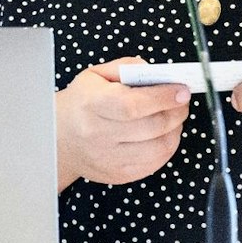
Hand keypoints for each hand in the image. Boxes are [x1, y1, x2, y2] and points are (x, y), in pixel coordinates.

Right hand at [55, 57, 190, 189]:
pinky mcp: (118, 175)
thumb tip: (155, 72)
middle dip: (176, 112)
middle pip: (151, 127)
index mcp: (92, 105)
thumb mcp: (95, 76)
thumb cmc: (81, 103)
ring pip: (158, 148)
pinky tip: (165, 134)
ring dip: (175, 130)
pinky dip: (167, 148)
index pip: (133, 105)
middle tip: (182, 101)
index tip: (181, 90)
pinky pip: (154, 164)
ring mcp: (109, 159)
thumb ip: (126, 67)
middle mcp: (99, 135)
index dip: (163, 98)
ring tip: (175, 117)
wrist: (58, 139)